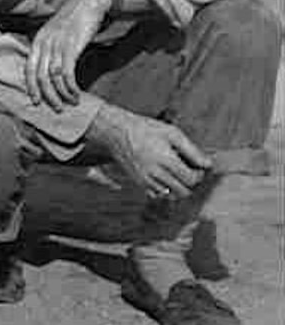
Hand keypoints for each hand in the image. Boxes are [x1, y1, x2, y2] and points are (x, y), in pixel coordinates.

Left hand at [25, 0, 113, 109]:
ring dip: (61, 94)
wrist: (89, 0)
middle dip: (46, 95)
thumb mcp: (58, 34)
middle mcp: (44, 42)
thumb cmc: (75, 19)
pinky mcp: (71, 46)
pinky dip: (70, 87)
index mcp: (38, 40)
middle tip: (56, 108)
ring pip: (52, 77)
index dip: (31, 86)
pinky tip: (77, 93)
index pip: (28, 67)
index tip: (35, 101)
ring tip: (70, 103)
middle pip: (39, 75)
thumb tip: (52, 72)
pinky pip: (66, 73)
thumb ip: (53, 49)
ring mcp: (56, 44)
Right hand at [88, 106, 212, 201]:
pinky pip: (158, 195)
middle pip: (184, 191)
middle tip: (190, 171)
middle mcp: (156, 173)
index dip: (200, 175)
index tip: (199, 166)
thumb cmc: (145, 129)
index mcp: (166, 160)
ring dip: (179, 188)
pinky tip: (165, 178)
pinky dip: (165, 190)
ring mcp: (146, 179)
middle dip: (191, 183)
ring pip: (172, 196)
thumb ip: (192, 150)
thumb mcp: (171, 132)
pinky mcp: (138, 182)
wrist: (116, 131)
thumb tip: (208, 164)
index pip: (192, 179)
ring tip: (178, 175)